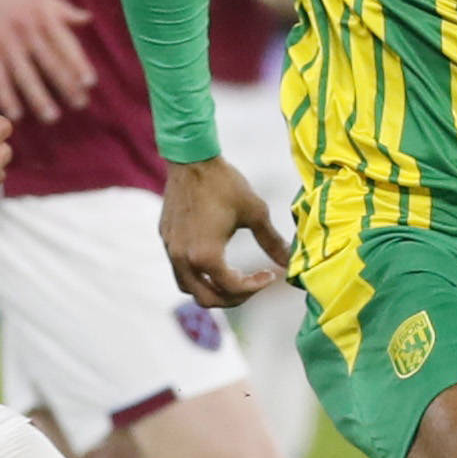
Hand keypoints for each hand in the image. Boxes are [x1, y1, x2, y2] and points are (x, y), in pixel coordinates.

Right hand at [0, 0, 94, 121]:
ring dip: (39, 97)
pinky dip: (7, 96)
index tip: (90, 83)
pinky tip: (16, 114)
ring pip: (25, 74)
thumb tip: (88, 19)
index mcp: (42, 13)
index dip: (79, 64)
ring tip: (52, 117)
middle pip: (50, 62)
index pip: (65, 43)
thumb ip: (62, 8)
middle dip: (66, 85)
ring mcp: (5, 40)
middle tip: (80, 104)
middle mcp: (26, 28)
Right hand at [159, 155, 287, 307]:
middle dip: (233, 298)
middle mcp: (184, 259)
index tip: (270, 275)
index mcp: (207, 255)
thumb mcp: (255, 213)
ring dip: (211, 290)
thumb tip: (290, 263)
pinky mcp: (166, 240)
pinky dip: (197, 274)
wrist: (191, 159)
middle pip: (207, 299)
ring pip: (188, 288)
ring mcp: (171, 250)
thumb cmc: (225, 183)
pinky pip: (179, 269)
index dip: (256, 287)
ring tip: (232, 279)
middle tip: (252, 286)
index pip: (232, 288)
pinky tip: (214, 259)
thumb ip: (272, 242)